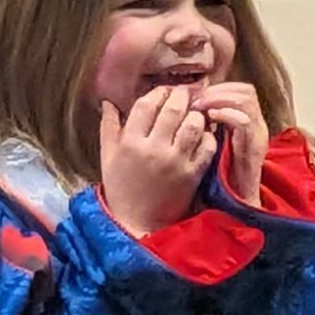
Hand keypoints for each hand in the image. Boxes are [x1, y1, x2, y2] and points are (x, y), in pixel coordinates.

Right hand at [98, 87, 215, 234]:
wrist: (138, 223)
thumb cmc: (121, 189)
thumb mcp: (107, 157)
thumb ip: (109, 128)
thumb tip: (109, 103)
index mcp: (130, 143)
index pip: (146, 105)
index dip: (157, 93)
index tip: (162, 91)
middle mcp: (153, 149)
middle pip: (173, 110)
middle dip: (180, 96)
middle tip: (183, 94)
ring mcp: (175, 162)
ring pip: (193, 124)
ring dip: (195, 114)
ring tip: (193, 113)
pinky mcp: (192, 174)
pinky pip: (207, 145)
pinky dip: (207, 136)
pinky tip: (202, 134)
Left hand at [195, 82, 268, 207]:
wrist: (234, 205)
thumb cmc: (216, 177)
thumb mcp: (209, 145)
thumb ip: (204, 125)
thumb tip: (181, 105)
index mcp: (245, 122)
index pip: (237, 89)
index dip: (215, 87)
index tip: (191, 93)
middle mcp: (255, 125)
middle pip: (243, 89)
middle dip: (216, 90)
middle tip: (194, 98)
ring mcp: (257, 135)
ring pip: (245, 99)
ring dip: (219, 98)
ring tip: (199, 106)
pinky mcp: (255, 148)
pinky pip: (244, 121)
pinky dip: (226, 114)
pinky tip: (210, 117)